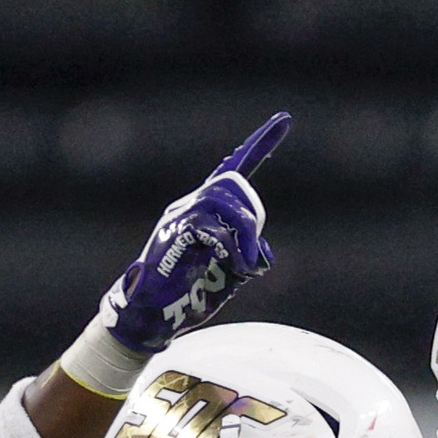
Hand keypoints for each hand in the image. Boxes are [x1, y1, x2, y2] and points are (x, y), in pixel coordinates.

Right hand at [88, 113, 286, 370]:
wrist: (153, 317)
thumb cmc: (188, 296)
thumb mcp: (230, 275)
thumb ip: (248, 258)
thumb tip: (260, 251)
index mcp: (206, 211)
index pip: (235, 167)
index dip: (260, 144)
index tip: (284, 120)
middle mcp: (191, 206)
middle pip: (230, 183)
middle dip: (251, 217)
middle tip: (251, 258)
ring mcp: (179, 217)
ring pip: (221, 200)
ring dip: (243, 233)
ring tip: (244, 266)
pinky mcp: (172, 234)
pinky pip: (206, 225)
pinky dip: (226, 246)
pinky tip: (225, 265)